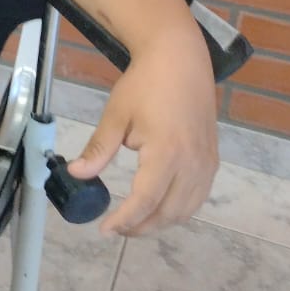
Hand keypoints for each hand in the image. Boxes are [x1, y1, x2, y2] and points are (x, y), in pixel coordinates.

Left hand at [68, 26, 217, 236]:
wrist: (180, 60)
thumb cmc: (145, 85)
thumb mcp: (116, 116)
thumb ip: (99, 149)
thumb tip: (77, 174)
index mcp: (167, 153)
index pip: (146, 200)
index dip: (126, 220)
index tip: (105, 230)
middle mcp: (193, 164)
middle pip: (169, 212)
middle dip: (142, 227)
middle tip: (116, 229)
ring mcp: (207, 163)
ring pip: (187, 209)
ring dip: (161, 222)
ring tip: (134, 223)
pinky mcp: (212, 159)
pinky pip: (198, 196)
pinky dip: (179, 209)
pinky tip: (159, 207)